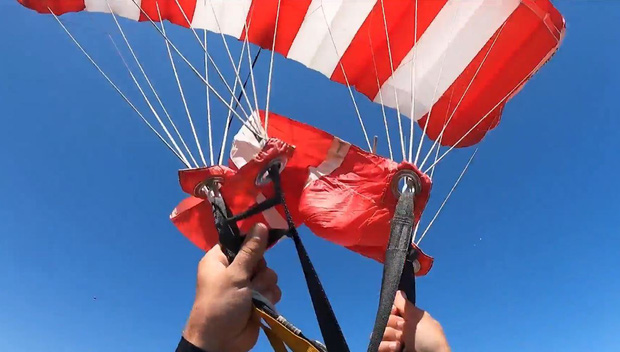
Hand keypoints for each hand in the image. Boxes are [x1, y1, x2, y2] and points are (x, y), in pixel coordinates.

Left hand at [183, 224, 281, 351]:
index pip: (239, 240)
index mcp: (220, 259)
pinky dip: (269, 296)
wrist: (220, 342)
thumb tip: (261, 224)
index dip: (251, 240)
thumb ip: (251, 250)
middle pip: (259, 257)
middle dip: (260, 268)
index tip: (264, 238)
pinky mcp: (257, 300)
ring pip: (268, 274)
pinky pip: (272, 289)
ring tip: (255, 296)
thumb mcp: (235, 274)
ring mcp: (246, 285)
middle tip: (251, 277)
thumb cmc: (221, 303)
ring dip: (265, 285)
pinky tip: (263, 304)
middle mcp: (233, 270)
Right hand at [379, 291, 449, 351]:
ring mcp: (395, 342)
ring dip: (391, 336)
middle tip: (404, 331)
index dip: (392, 310)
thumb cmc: (429, 340)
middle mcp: (402, 330)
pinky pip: (378, 344)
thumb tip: (398, 291)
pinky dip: (386, 346)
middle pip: (385, 319)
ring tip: (401, 343)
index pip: (393, 309)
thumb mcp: (419, 318)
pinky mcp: (388, 351)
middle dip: (394, 324)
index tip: (396, 312)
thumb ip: (405, 305)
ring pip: (380, 331)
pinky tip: (396, 348)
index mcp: (411, 320)